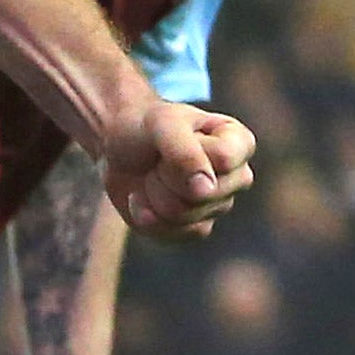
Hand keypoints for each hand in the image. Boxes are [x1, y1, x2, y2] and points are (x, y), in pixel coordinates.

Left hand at [100, 102, 254, 240]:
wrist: (116, 148)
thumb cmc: (144, 127)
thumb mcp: (161, 124)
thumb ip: (184, 149)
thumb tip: (205, 189)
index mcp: (238, 142)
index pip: (224, 159)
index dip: (186, 151)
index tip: (172, 135)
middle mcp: (236, 177)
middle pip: (203, 193)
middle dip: (166, 174)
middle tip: (158, 157)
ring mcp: (217, 206)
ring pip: (183, 213)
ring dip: (153, 192)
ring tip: (152, 173)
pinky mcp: (194, 228)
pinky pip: (170, 231)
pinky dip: (146, 213)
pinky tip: (142, 196)